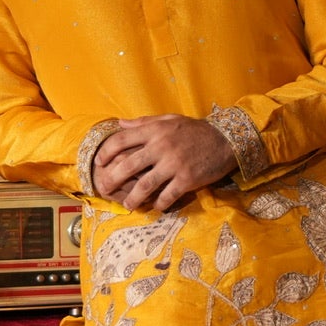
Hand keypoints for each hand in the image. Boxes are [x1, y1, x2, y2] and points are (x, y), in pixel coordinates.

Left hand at [93, 115, 236, 211]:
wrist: (226, 140)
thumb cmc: (195, 130)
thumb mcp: (169, 119)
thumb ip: (143, 122)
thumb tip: (119, 123)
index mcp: (155, 131)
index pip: (121, 140)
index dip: (106, 152)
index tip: (100, 162)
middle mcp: (162, 147)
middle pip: (129, 165)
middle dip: (113, 179)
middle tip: (105, 189)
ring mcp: (174, 164)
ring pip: (145, 185)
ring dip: (133, 198)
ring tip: (128, 206)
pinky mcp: (187, 179)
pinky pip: (167, 196)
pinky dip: (159, 204)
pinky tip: (156, 207)